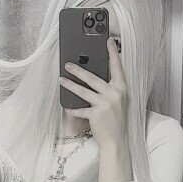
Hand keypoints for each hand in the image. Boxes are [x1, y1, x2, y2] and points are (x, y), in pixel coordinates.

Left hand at [59, 37, 127, 152]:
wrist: (116, 141)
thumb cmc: (116, 120)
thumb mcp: (118, 101)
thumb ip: (110, 89)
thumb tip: (95, 78)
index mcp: (121, 89)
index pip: (117, 67)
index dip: (113, 53)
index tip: (108, 40)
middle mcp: (114, 94)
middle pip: (93, 78)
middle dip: (78, 70)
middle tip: (68, 64)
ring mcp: (104, 104)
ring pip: (83, 91)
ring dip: (70, 85)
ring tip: (61, 80)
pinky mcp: (95, 115)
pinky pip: (80, 109)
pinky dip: (72, 108)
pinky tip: (66, 106)